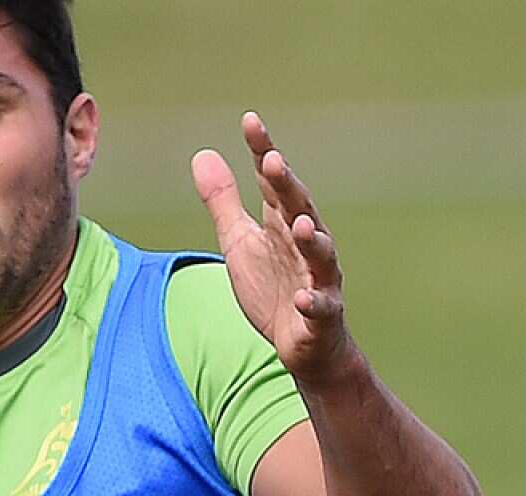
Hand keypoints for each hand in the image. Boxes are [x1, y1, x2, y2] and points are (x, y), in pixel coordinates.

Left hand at [191, 111, 356, 385]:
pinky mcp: (321, 314)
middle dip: (287, 186)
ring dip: (311, 238)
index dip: (262, 151)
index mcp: (281, 223)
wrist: (301, 343)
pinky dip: (312, 302)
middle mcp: (304, 244)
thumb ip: (223, 202)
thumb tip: (203, 153)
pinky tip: (301, 298)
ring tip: (298, 223)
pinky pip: (319, 306)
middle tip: (272, 161)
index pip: (271, 182)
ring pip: (319, 254)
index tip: (250, 121)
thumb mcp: (239, 241)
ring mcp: (317, 278)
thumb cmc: (273, 286)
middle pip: (297, 208)